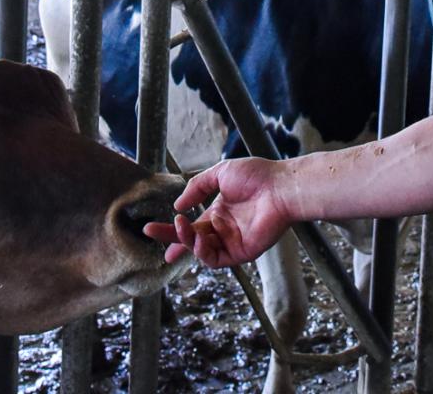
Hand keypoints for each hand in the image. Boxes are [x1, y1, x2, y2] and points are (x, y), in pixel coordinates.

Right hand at [142, 157, 292, 267]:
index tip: (152, 230)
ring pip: (200, 250)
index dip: (173, 232)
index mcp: (219, 213)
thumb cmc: (257, 176)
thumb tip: (178, 205)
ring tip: (181, 226)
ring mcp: (232, 242)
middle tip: (151, 231)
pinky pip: (215, 259)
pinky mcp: (241, 253)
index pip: (192, 227)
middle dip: (170, 237)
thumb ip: (197, 188)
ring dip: (187, 240)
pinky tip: (199, 238)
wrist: (281, 187)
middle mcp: (224, 230)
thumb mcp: (220, 174)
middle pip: (191, 240)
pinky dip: (202, 252)